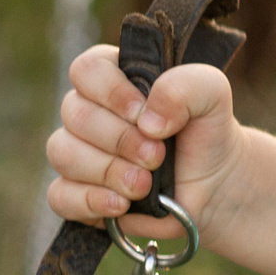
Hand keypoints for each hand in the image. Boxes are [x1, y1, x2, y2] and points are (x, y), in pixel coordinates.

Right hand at [45, 44, 243, 240]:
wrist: (215, 184)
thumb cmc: (207, 130)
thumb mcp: (212, 93)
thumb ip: (186, 85)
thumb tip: (148, 120)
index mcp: (115, 78)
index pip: (86, 70)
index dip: (111, 92)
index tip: (143, 113)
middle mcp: (89, 112)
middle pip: (74, 114)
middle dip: (120, 139)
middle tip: (157, 155)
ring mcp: (80, 154)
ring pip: (63, 154)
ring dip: (108, 170)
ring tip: (145, 184)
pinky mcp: (78, 193)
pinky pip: (60, 196)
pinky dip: (91, 201)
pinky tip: (122, 204)